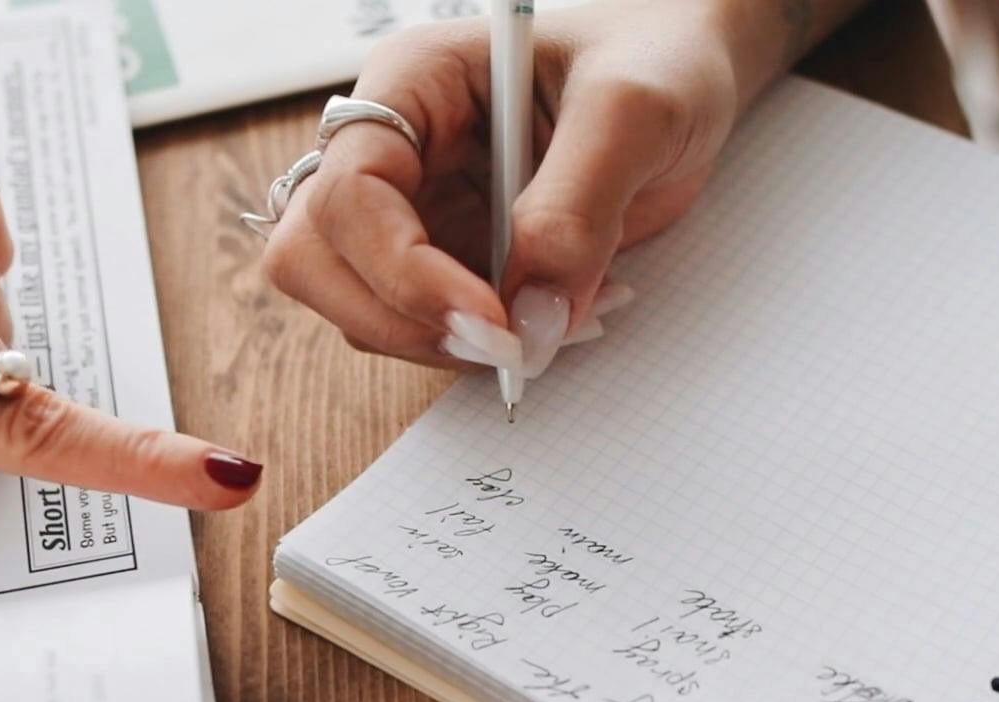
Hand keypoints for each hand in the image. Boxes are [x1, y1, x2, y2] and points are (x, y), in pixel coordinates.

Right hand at [258, 0, 844, 376]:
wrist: (684, 77)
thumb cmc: (655, 55)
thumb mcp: (634, 109)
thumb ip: (580, 204)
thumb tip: (532, 313)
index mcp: (412, 82)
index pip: (350, 190)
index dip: (401, 269)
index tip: (488, 318)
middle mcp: (392, 148)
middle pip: (314, 257)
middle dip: (397, 319)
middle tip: (502, 346)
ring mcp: (412, 210)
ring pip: (358, 307)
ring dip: (442, 344)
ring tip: (552, 326)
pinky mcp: (447, 260)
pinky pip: (424, 328)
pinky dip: (479, 349)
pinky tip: (556, 319)